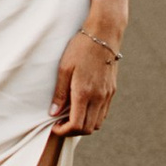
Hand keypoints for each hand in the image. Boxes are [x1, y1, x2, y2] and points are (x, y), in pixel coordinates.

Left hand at [49, 19, 123, 135]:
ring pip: (98, 123)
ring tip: (71, 116)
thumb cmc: (80, 48)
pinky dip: (93, 117)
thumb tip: (53, 113)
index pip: (77, 125)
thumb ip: (59, 93)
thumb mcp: (64, 68)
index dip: (64, 131)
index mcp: (84, 93)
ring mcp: (107, 95)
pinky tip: (83, 107)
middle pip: (88, 129)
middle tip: (61, 123)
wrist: (104, 34)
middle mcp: (99, 97)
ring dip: (84, 125)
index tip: (54, 126)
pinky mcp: (112, 91)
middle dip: (73, 131)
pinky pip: (103, 113)